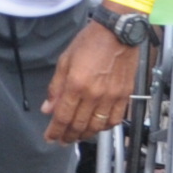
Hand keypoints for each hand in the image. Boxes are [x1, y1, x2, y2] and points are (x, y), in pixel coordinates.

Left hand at [42, 22, 136, 145]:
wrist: (118, 32)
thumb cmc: (91, 41)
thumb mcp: (65, 60)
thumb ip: (56, 87)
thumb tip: (48, 107)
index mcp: (76, 84)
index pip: (62, 116)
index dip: (54, 131)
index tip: (50, 137)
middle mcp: (94, 94)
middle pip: (79, 125)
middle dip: (68, 136)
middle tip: (62, 139)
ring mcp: (111, 96)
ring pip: (97, 126)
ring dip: (85, 134)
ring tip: (78, 136)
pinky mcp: (124, 95)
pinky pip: (115, 119)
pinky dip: (105, 127)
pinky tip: (98, 126)